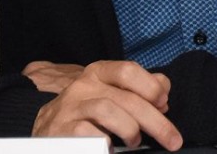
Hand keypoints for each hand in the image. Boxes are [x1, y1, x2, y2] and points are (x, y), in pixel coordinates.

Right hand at [29, 60, 180, 149]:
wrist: (44, 130)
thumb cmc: (85, 112)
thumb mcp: (110, 93)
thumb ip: (137, 88)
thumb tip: (164, 90)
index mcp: (98, 73)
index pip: (128, 70)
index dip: (151, 87)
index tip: (164, 104)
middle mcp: (82, 86)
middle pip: (126, 98)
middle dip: (155, 121)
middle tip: (172, 139)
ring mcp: (69, 108)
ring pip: (108, 111)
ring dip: (129, 129)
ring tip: (135, 141)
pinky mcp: (59, 130)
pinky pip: (87, 134)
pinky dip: (105, 141)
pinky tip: (110, 147)